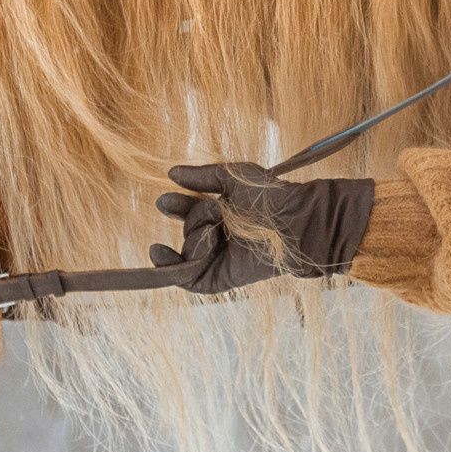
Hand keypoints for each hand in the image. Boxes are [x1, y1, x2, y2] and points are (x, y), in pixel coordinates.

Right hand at [149, 162, 376, 295]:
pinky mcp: (218, 279)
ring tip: (212, 231)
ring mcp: (218, 260)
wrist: (290, 222)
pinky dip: (171, 267)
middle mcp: (219, 238)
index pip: (190, 211)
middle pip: (187, 230)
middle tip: (213, 211)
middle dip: (193, 217)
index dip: (176, 206)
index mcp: (223, 215)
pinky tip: (160, 252)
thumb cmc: (269, 196)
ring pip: (186, 251)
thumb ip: (201, 176)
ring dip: (193, 237)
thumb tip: (172, 172)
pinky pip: (186, 278)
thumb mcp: (231, 177)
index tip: (164, 201)